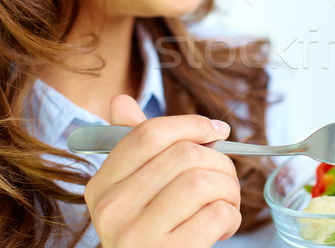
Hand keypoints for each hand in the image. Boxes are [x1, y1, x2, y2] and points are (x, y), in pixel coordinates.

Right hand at [85, 95, 240, 247]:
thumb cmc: (151, 229)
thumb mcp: (136, 190)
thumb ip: (133, 147)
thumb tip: (120, 101)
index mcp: (102, 185)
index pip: (148, 133)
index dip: (192, 124)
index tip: (217, 131)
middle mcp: (111, 209)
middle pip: (185, 154)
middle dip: (220, 161)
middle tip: (224, 179)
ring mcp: (136, 235)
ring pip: (203, 180)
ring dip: (229, 189)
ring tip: (224, 203)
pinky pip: (217, 213)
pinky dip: (232, 216)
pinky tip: (222, 227)